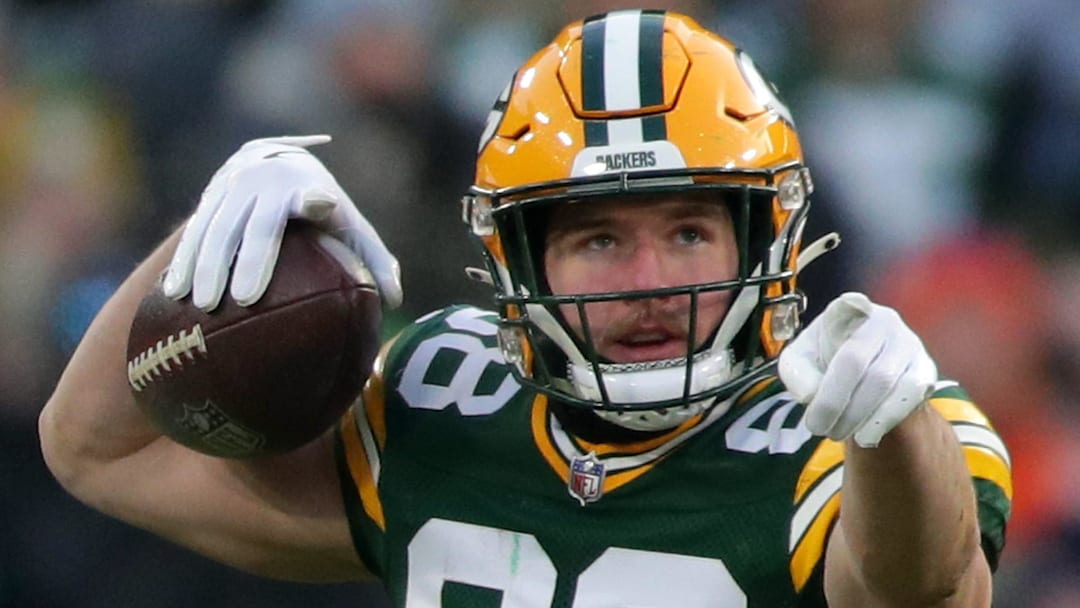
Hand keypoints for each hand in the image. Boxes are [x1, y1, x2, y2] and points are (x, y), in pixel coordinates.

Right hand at [162, 135, 401, 310]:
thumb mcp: (353, 228)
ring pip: (215, 229)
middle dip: (246, 260)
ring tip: (199, 305)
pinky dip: (183, 261)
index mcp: (306, 190)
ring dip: (203, 266)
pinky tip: (172, 293)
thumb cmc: (326, 211)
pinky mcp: (209, 199)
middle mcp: (267, 186)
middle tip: (241, 301)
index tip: (319, 204)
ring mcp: (233, 191)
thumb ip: (375, 260)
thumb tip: (397, 298)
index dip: (314, 200)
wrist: (278, 161)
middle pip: (255, 226)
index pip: (313, 198)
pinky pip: (193, 232)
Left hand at [778, 292, 936, 447]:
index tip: (851, 305)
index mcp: (847, 310)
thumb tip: (812, 393)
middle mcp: (883, 320)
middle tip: (817, 428)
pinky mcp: (925, 370)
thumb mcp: (799, 366)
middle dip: (833, 400)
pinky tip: (866, 435)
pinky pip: (908, 396)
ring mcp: (908, 344)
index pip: (849, 305)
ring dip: (857, 414)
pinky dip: (884, 419)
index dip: (851, 306)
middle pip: (856, 359)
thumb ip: (796, 373)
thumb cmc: (823, 365)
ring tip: (837, 433)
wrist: (861, 385)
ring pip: (884, 381)